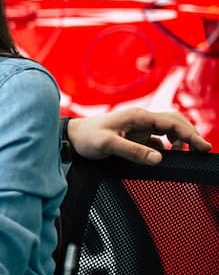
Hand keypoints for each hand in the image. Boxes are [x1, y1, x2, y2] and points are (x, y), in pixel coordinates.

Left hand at [69, 108, 211, 164]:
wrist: (70, 137)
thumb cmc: (86, 138)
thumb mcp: (109, 145)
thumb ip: (133, 151)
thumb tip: (159, 158)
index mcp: (137, 117)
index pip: (171, 123)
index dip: (189, 134)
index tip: (203, 146)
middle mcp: (141, 120)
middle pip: (174, 122)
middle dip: (190, 134)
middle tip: (202, 150)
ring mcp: (138, 127)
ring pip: (167, 130)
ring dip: (179, 139)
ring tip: (186, 153)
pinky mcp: (134, 136)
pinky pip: (156, 139)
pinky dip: (166, 146)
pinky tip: (168, 155)